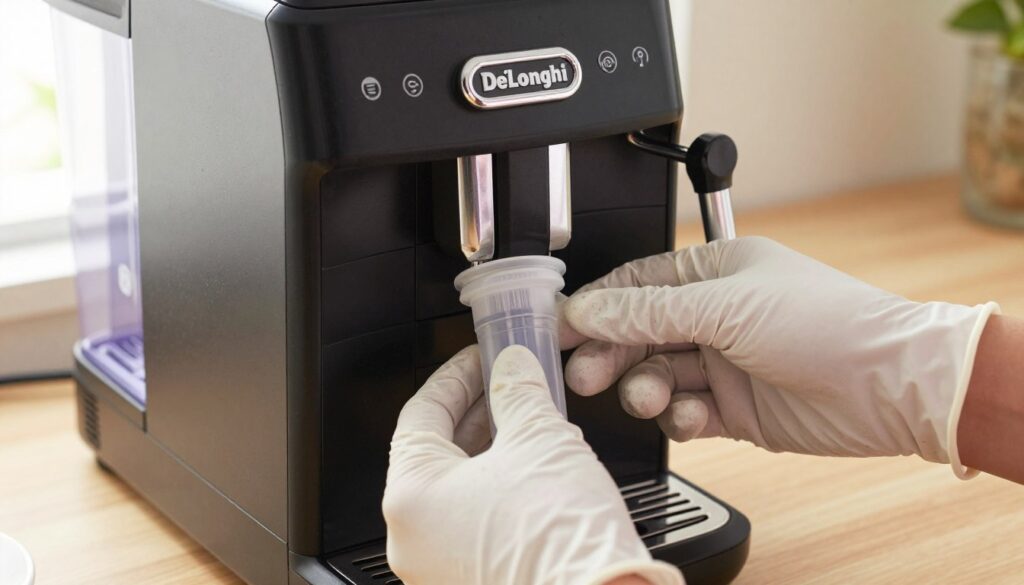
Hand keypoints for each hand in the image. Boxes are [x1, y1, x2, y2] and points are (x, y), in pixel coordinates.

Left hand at [384, 346, 682, 584]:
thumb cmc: (559, 536)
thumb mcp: (540, 438)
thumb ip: (518, 392)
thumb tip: (513, 368)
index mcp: (410, 496)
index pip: (421, 413)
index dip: (456, 377)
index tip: (480, 361)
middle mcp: (411, 537)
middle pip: (435, 453)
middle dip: (475, 413)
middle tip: (505, 385)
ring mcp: (435, 567)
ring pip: (454, 491)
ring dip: (488, 452)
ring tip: (526, 425)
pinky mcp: (466, 582)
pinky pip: (470, 524)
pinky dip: (494, 491)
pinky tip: (530, 472)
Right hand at [561, 236, 997, 474]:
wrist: (889, 387)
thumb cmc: (826, 323)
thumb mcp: (724, 306)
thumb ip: (647, 312)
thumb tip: (586, 309)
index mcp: (713, 270)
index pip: (635, 283)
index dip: (595, 305)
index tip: (558, 326)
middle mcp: (715, 314)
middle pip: (638, 332)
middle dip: (610, 352)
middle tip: (584, 373)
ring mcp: (724, 362)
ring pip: (657, 374)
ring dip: (643, 386)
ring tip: (647, 397)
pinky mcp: (734, 408)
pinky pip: (685, 412)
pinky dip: (677, 417)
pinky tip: (687, 416)